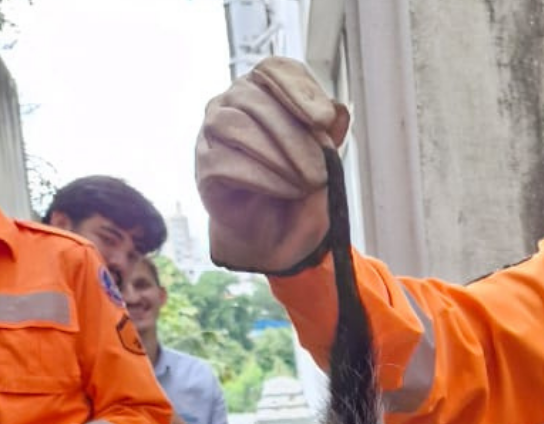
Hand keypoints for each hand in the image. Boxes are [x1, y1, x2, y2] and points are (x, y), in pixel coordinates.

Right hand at [196, 57, 350, 272]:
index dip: (299, 90)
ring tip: (307, 183)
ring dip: (277, 155)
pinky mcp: (204, 166)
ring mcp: (211, 133)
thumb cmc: (298, 187)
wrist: (276, 233)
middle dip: (295, 136)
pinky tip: (286, 190)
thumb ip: (328, 134)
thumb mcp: (324, 159)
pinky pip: (224, 161)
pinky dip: (261, 177)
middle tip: (322, 170)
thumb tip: (339, 110)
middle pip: (255, 99)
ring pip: (234, 125)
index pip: (273, 69)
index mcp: (262, 90)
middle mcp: (230, 104)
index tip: (324, 119)